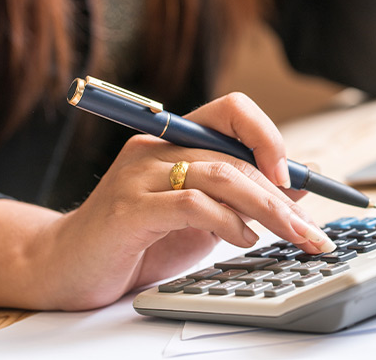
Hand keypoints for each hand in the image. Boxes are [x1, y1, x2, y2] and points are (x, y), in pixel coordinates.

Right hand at [0, 93, 335, 310]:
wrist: (64, 267)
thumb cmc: (137, 239)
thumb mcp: (203, 215)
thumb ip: (243, 196)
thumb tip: (299, 185)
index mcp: (176, 139)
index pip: (233, 109)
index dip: (269, 136)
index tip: (295, 176)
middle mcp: (158, 148)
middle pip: (237, 155)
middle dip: (283, 195)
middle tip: (311, 230)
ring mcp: (141, 175)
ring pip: (222, 174)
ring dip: (266, 209)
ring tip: (289, 236)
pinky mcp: (129, 209)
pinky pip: (193, 204)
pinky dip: (227, 222)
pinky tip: (243, 239)